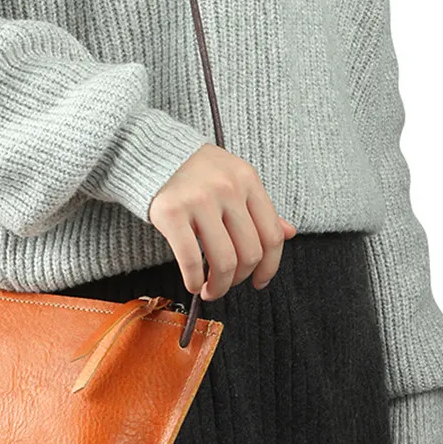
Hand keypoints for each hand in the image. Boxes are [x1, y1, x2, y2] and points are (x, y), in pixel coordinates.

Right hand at [148, 143, 296, 299]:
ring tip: (210, 290)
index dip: (269, 267)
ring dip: (218, 287)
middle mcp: (228, 188)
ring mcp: (200, 200)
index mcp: (248, 180)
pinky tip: (193, 283)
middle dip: (239, 279)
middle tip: (227, 285)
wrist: (153, 152)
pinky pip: (191, 259)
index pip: (272, 235)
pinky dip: (194, 280)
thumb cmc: (196, 172)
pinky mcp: (172, 213)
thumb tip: (289, 233)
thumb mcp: (234, 179)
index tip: (259, 281)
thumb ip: (259, 208)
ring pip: (224, 261)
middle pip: (250, 253)